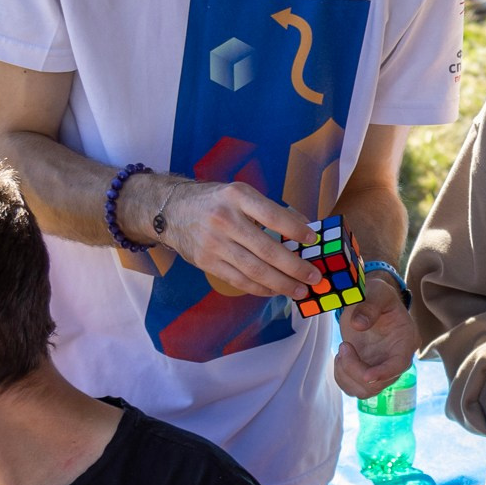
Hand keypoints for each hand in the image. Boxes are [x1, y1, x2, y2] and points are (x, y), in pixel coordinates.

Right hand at [132, 175, 317, 300]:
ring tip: (300, 290)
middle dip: (294, 267)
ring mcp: (214, 243)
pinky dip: (260, 288)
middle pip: (266, 249)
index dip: (295, 229)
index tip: (312, 241)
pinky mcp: (207, 262)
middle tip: (314, 277)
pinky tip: (275, 290)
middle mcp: (225, 219)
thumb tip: (304, 228)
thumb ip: (269, 210)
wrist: (171, 211)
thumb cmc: (215, 202)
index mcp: (237, 196)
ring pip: (254, 270)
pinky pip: (239, 280)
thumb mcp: (240, 194)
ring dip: (281, 284)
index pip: (272, 215)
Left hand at [333, 276, 414, 397]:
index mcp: (405, 340)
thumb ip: (369, 306)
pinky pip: (353, 387)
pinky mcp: (366, 372)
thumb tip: (358, 325)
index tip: (367, 376)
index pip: (400, 364)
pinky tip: (341, 356)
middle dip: (355, 370)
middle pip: (379, 383)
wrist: (368, 301)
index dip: (385, 373)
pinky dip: (342, 377)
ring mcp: (380, 368)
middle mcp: (395, 359)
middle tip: (344, 345)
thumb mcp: (376, 292)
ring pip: (365, 390)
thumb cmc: (376, 295)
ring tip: (342, 349)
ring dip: (347, 375)